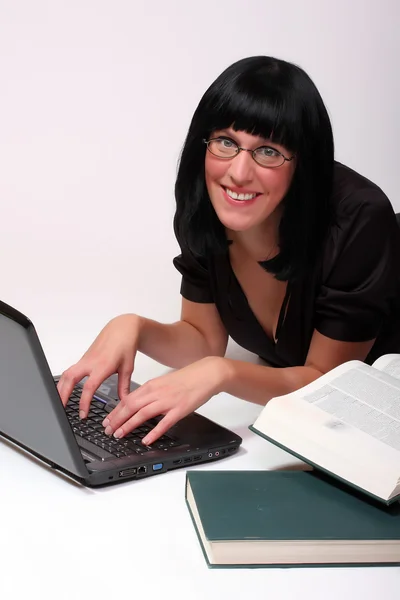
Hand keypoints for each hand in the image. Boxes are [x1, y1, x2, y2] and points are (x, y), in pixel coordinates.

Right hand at [57, 314, 141, 416]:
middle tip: (61, 409)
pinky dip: (65, 380)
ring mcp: (85, 359)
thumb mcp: (128, 368)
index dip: (84, 402)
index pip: (89, 387)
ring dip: (61, 388)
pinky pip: (70, 370)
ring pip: (67, 373)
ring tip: (59, 402)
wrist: (122, 328)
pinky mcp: (84, 358)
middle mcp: (90, 362)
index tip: (83, 414)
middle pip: (70, 379)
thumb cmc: (126, 345)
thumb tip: (124, 402)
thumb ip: (124, 386)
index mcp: (103, 366)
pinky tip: (64, 389)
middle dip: (63, 395)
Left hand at [102, 356, 229, 444]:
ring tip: (119, 435)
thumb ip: (150, 393)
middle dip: (117, 420)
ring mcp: (168, 401)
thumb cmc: (187, 379)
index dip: (115, 411)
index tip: (107, 420)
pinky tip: (146, 440)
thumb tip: (137, 404)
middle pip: (131, 406)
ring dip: (128, 425)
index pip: (128, 399)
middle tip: (108, 430)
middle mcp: (157, 393)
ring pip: (142, 414)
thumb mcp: (163, 383)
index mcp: (152, 385)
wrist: (207, 374)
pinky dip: (153, 432)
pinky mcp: (179, 410)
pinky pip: (164, 423)